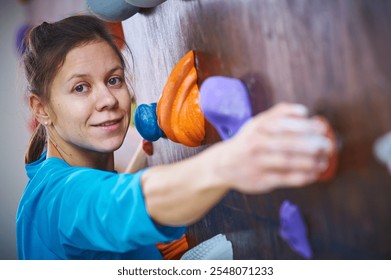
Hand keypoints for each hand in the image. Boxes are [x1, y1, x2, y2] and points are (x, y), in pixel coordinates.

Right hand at [216, 103, 333, 193]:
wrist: (224, 164)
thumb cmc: (248, 141)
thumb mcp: (257, 123)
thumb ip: (279, 114)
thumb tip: (303, 112)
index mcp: (258, 127)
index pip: (284, 124)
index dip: (305, 126)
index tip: (322, 129)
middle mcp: (256, 144)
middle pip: (288, 144)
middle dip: (312, 145)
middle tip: (328, 146)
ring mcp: (258, 163)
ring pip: (288, 162)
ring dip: (310, 162)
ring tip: (324, 161)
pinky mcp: (261, 180)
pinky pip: (285, 179)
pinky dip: (303, 177)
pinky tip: (313, 174)